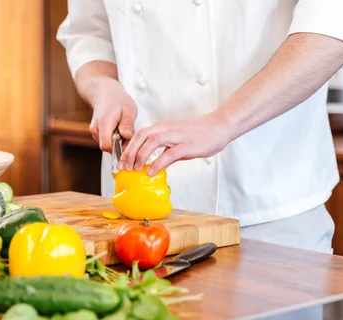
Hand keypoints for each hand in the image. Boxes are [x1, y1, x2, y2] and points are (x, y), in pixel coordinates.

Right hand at [89, 79, 137, 152]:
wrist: (105, 92)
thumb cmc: (118, 99)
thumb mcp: (129, 109)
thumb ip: (128, 125)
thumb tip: (128, 137)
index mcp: (104, 123)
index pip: (107, 146)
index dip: (119, 148)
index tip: (129, 142)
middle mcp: (96, 129)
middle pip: (108, 147)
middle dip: (120, 145)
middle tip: (129, 134)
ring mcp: (94, 132)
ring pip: (107, 145)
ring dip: (117, 142)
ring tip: (123, 129)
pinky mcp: (96, 133)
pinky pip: (106, 141)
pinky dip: (114, 139)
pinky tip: (119, 130)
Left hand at [118, 112, 232, 175]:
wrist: (220, 126)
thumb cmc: (200, 133)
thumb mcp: (178, 140)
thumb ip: (166, 150)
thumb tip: (156, 165)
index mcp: (163, 127)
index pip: (140, 134)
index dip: (128, 147)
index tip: (122, 160)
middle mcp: (167, 128)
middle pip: (141, 137)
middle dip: (129, 152)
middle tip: (123, 166)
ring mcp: (177, 136)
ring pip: (152, 142)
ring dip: (140, 155)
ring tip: (135, 168)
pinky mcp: (187, 145)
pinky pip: (168, 154)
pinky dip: (157, 163)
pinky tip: (151, 171)